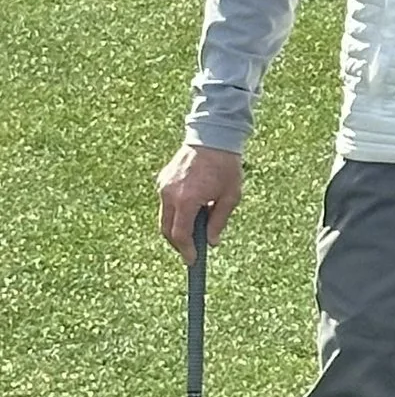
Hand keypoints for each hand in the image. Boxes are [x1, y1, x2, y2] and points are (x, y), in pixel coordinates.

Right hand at [157, 140, 242, 254]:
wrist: (213, 136)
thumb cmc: (226, 166)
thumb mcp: (230, 196)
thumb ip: (219, 221)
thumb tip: (212, 242)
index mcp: (186, 200)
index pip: (180, 235)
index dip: (186, 250)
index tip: (193, 261)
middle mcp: (169, 194)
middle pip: (167, 229)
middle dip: (178, 243)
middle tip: (191, 251)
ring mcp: (163, 186)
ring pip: (164, 217)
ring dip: (176, 228)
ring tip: (194, 231)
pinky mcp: (162, 179)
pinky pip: (165, 203)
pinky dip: (175, 212)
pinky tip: (190, 212)